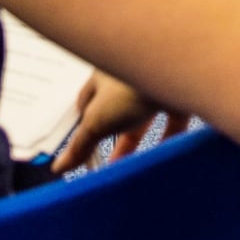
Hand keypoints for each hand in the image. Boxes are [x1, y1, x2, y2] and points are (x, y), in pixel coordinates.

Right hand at [53, 72, 176, 171]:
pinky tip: (163, 155)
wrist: (173, 72)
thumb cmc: (131, 85)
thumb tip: (59, 166)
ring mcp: (155, 85)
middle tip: (108, 165)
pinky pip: (173, 119)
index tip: (82, 152)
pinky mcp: (180, 94)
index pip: (87, 103)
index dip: (84, 128)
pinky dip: (167, 137)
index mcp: (104, 77)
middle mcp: (129, 79)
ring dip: (138, 141)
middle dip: (112, 140)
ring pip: (144, 116)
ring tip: (131, 167)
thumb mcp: (97, 121)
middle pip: (116, 113)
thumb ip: (79, 145)